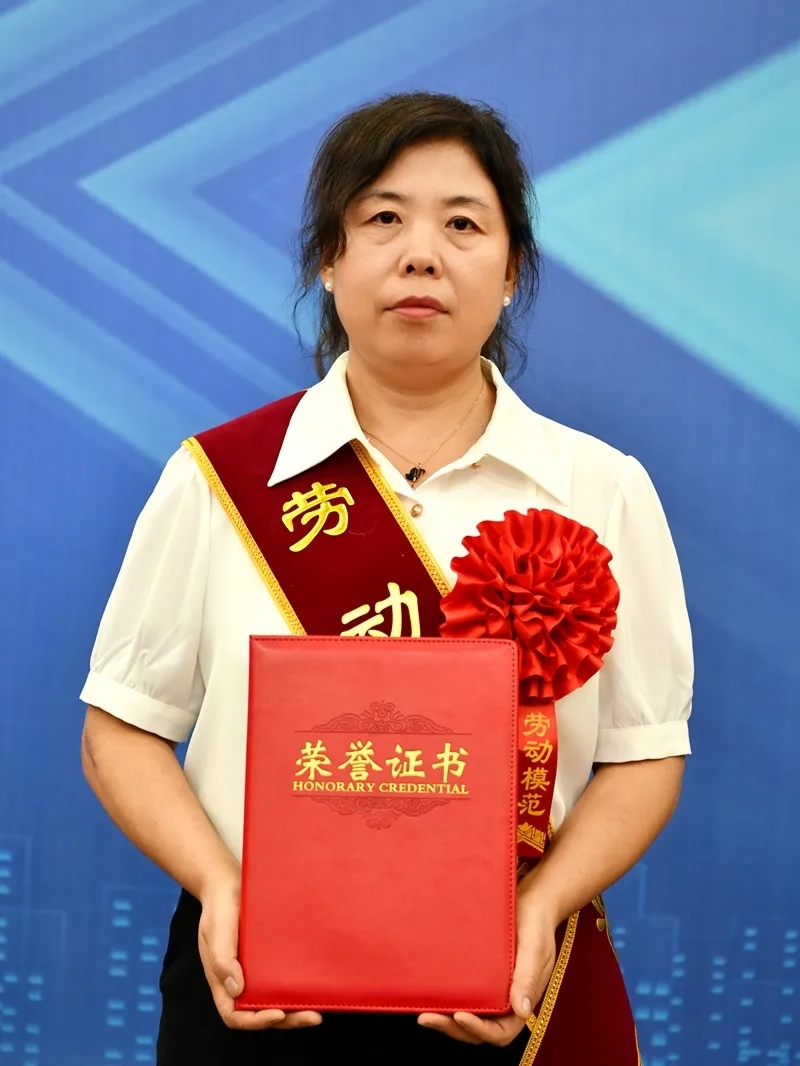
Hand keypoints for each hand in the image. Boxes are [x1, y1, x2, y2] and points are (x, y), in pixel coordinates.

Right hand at [198, 873, 322, 1030]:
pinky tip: (315, 979)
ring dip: (296, 1005)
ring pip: (275, 996)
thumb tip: (237, 990)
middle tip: (314, 1017)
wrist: (229, 883)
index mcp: (223, 982)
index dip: (257, 1021)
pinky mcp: (269, 956)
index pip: (236, 1015)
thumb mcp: (216, 932)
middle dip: (288, 1019)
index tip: (278, 1014)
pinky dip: (297, 982)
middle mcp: (241, 980)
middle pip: (262, 1011)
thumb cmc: (218, 909)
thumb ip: (221, 960)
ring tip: (320, 1004)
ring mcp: (256, 969)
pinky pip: (283, 974)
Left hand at [417, 893, 556, 1044]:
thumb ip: (528, 978)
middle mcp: (504, 1001)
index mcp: (521, 1002)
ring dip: (446, 1018)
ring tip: (423, 1012)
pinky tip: (430, 991)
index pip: (501, 1032)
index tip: (460, 1016)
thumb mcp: (536, 950)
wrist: (529, 902)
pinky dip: (447, 998)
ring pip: (467, 1014)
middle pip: (478, 1029)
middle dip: (452, 1028)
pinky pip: (463, 992)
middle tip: (427, 1017)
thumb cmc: (536, 926)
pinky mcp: (478, 975)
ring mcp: (490, 990)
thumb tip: (522, 1011)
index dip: (479, 1030)